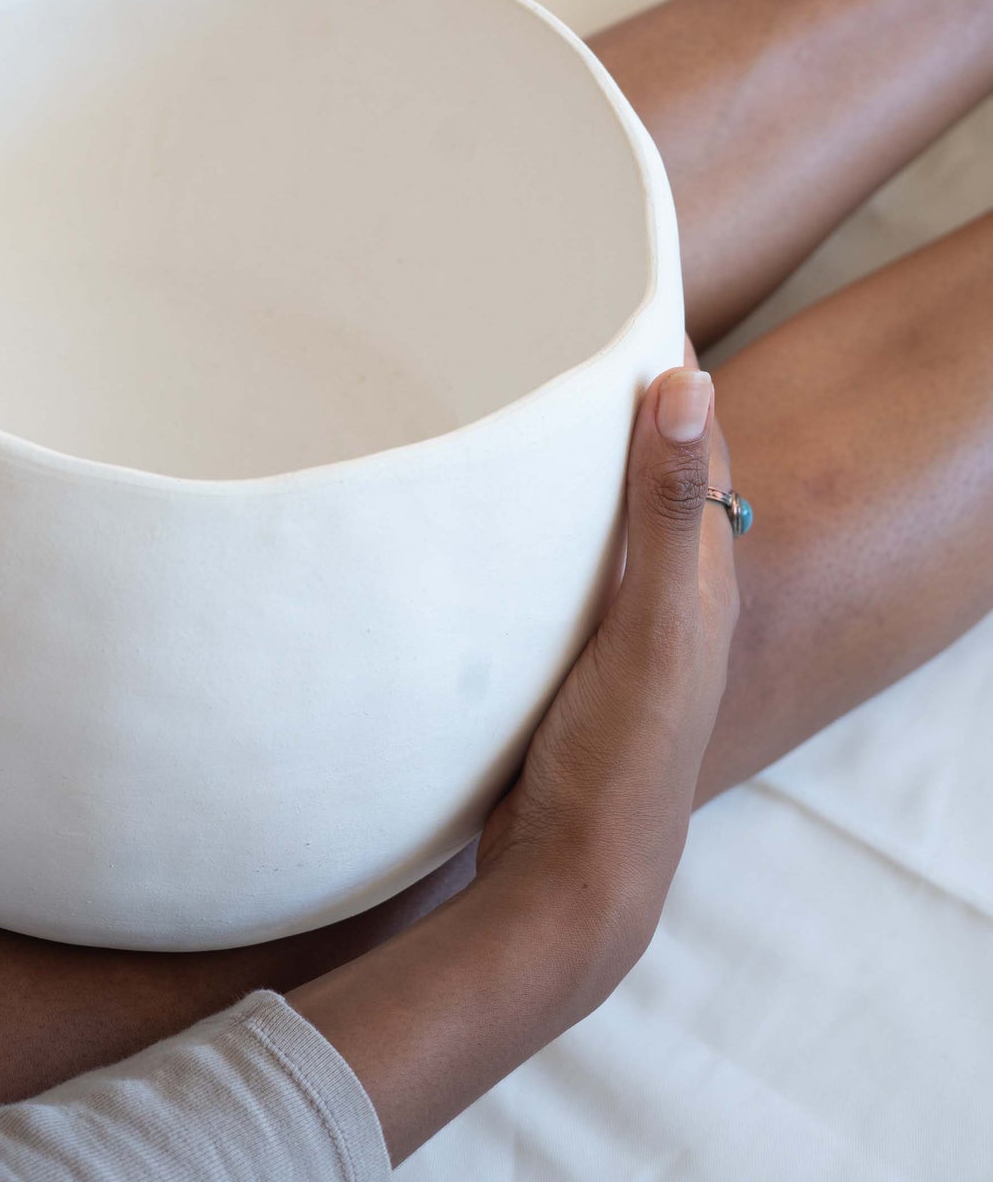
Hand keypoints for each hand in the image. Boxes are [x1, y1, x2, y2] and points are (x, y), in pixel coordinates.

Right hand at [474, 364, 738, 956]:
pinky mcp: (562, 657)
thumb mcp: (650, 628)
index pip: (694, 442)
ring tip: (504, 395)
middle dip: (609, 402)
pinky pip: (553, 562)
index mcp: (701, 575)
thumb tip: (687, 380)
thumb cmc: (620, 760)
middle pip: (644, 474)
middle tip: (544, 331)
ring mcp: (612, 629)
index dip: (666, 370)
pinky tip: (481, 511)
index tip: (618, 298)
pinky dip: (530, 519)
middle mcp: (666, 594)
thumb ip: (666, 511)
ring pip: (594, 518)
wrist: (571, 882)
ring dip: (564, 461)